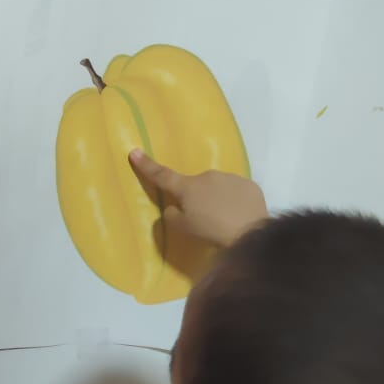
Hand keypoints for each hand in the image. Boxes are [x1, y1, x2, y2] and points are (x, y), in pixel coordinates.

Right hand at [129, 149, 266, 247]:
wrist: (249, 232)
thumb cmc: (211, 231)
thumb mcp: (182, 228)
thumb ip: (171, 215)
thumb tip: (174, 207)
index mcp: (187, 187)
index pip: (162, 175)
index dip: (146, 165)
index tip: (134, 151)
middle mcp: (207, 176)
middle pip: (195, 186)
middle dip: (196, 197)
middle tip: (203, 217)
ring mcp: (230, 178)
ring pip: (217, 187)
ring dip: (217, 198)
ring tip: (224, 218)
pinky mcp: (249, 185)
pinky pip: (236, 191)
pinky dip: (235, 201)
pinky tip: (239, 215)